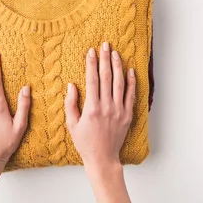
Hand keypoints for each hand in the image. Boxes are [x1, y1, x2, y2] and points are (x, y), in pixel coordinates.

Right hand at [65, 41, 134, 202]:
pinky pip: (130, 95)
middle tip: (105, 45)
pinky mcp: (127, 115)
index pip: (92, 80)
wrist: (102, 159)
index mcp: (92, 108)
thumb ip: (71, 104)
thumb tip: (71, 85)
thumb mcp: (72, 124)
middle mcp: (106, 107)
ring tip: (115, 53)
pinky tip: (130, 70)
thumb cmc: (85, 142)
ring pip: (119, 83)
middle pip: (107, 77)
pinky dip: (131, 82)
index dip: (91, 64)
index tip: (91, 51)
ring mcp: (119, 111)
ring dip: (117, 66)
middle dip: (105, 59)